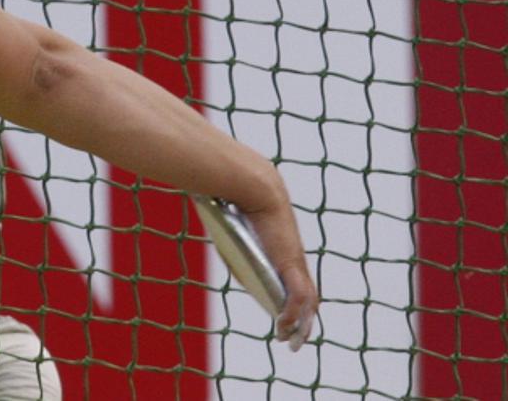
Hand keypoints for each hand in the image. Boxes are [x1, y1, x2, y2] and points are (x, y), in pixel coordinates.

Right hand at [244, 200, 318, 351]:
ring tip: (293, 342)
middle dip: (302, 322)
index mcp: (281, 255)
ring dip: (302, 325)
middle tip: (293, 338)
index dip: (291, 305)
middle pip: (306, 298)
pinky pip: (298, 296)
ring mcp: (294, 263)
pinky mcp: (291, 263)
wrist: (254, 188)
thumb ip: (230, 254)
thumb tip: (223, 257)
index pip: (294, 284)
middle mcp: (292, 262)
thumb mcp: (230, 237)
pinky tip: (284, 326)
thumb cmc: (239, 207)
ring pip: (307, 302)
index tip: (282, 320)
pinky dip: (293, 314)